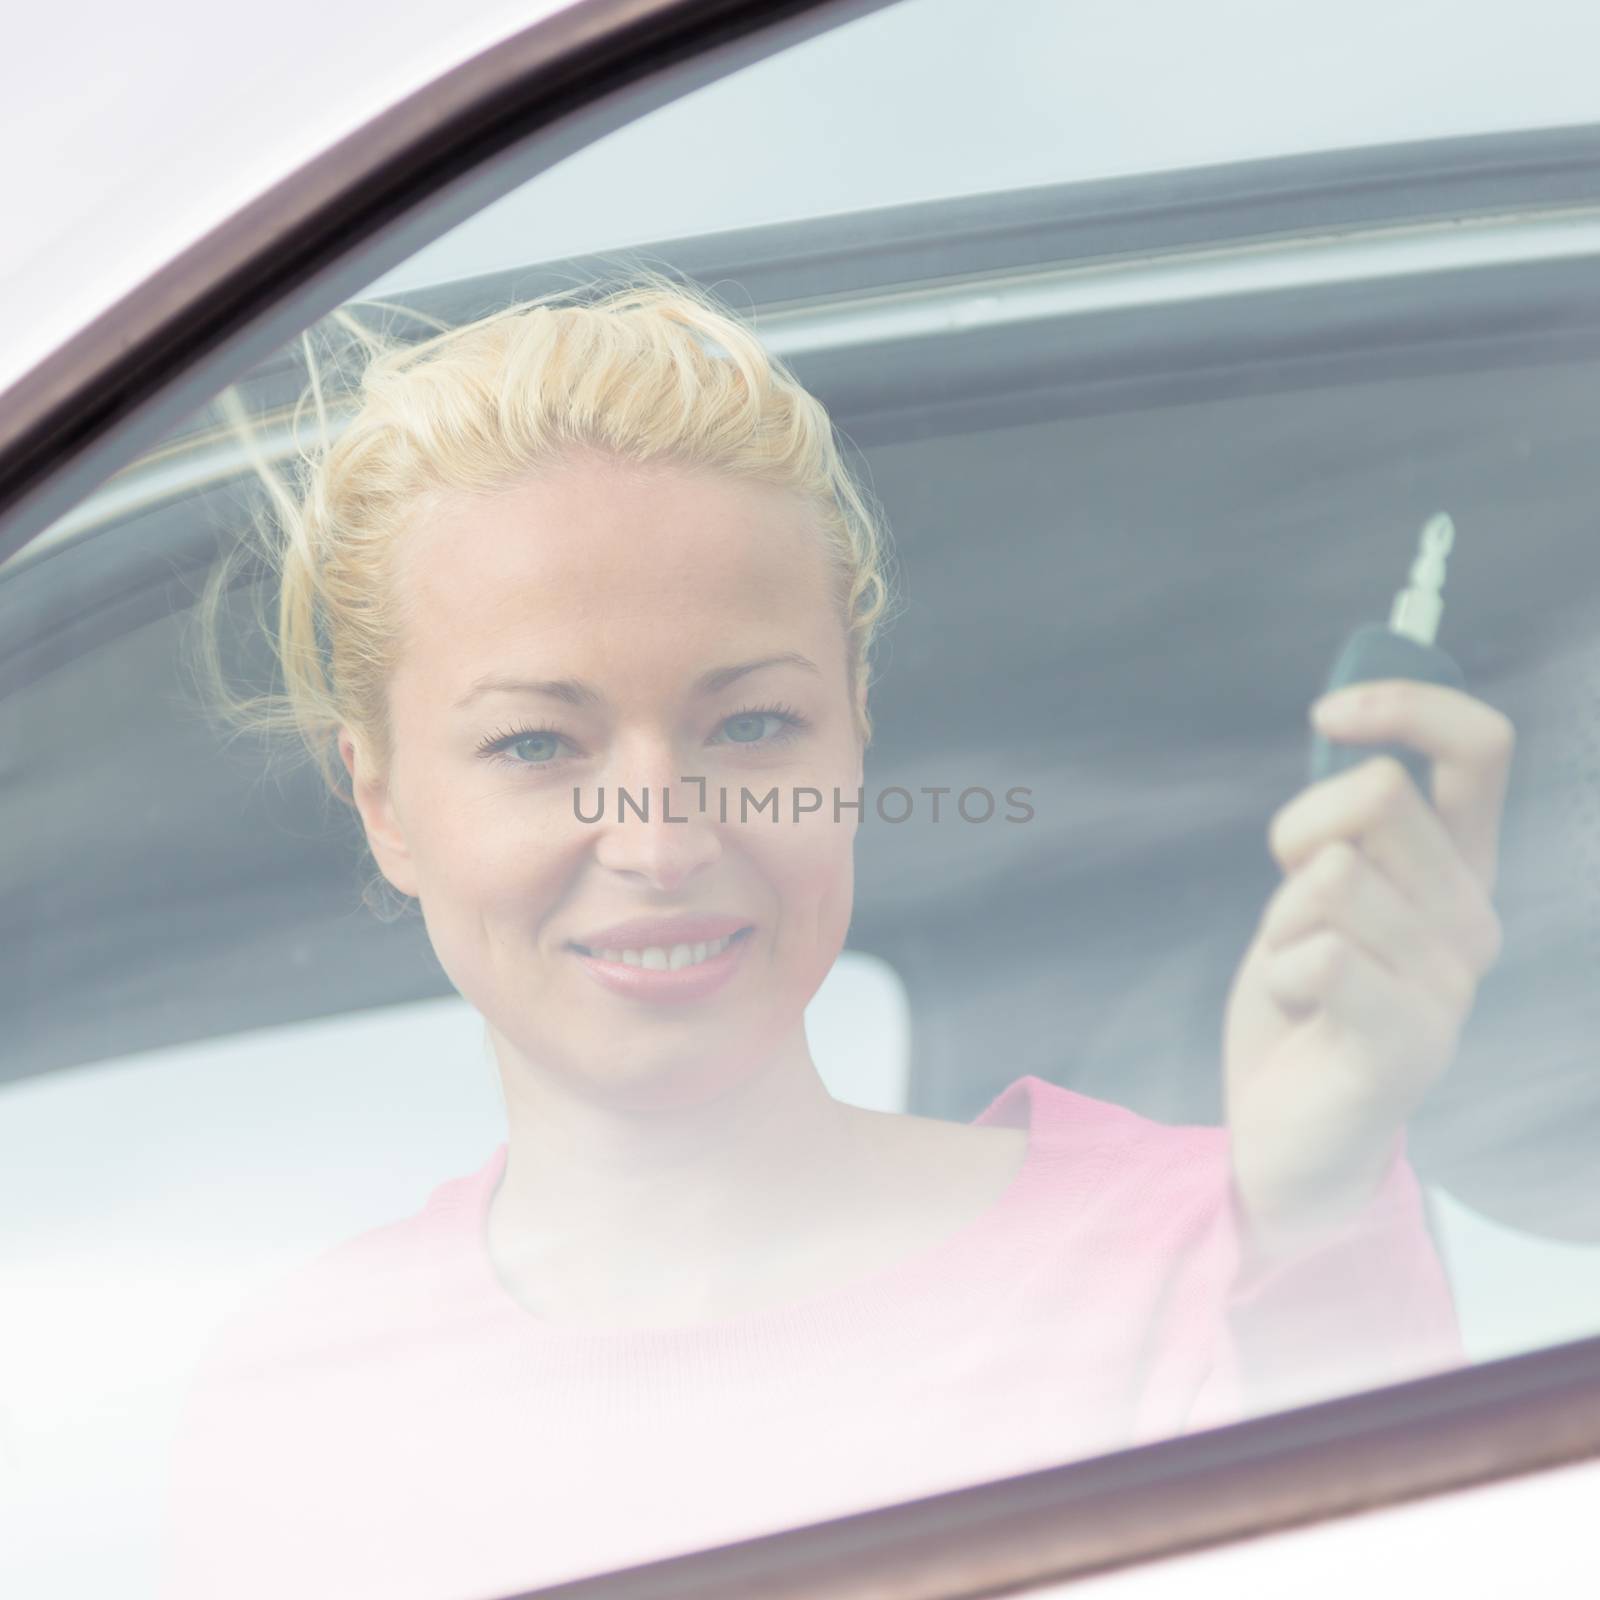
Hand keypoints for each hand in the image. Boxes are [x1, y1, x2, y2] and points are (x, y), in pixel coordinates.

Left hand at [1223, 680, 1514, 1254]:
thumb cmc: (1302, 1001)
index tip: (1329, 713)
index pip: (1481, 750)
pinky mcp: (1408, 1044)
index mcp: (1461, 873)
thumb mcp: (1319, 888)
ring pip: (1329, 876)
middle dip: (1295, 838)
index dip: (1408, 705)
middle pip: (1374, 797)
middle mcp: (1474, 922)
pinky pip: (1316, 955)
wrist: (1288, 1131)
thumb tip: (1341, 723)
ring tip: (1302, 980)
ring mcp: (1451, 986)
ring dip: (1281, 924)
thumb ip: (1346, 821)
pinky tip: (1302, 1017)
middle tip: (1295, 913)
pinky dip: (1278, 975)